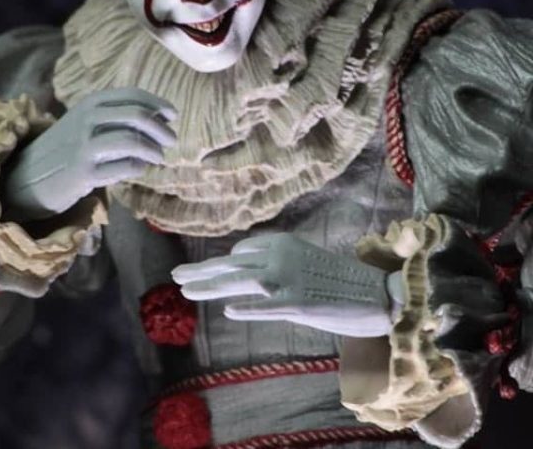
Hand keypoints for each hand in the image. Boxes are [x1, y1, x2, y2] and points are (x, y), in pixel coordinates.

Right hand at [3, 87, 175, 218]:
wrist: (28, 177)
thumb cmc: (66, 148)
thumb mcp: (85, 122)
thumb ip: (116, 116)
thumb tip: (160, 117)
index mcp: (90, 102)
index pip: (132, 95)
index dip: (157, 104)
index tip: (173, 115)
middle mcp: (87, 119)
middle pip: (137, 116)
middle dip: (161, 128)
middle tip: (171, 140)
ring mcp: (84, 146)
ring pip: (132, 141)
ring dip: (153, 150)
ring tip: (159, 158)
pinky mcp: (84, 172)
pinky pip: (124, 167)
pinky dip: (139, 168)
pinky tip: (140, 169)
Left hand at [172, 233, 392, 337]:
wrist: (377, 292)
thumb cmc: (339, 280)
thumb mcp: (302, 262)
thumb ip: (274, 265)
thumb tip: (244, 274)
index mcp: (282, 243)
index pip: (241, 254)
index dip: (222, 267)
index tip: (207, 275)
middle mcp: (282, 257)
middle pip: (233, 265)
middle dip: (202, 271)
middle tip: (176, 275)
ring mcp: (290, 280)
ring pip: (241, 283)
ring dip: (210, 287)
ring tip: (184, 290)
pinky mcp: (301, 303)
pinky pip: (268, 306)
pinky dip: (248, 308)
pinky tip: (228, 310)